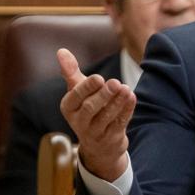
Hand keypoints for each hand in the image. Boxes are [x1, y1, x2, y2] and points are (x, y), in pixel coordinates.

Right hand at [57, 48, 134, 180]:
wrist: (99, 144)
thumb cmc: (86, 108)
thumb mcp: (77, 92)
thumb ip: (71, 71)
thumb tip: (61, 50)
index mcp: (69, 107)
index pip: (75, 97)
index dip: (87, 88)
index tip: (99, 78)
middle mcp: (79, 122)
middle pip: (90, 108)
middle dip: (103, 95)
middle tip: (115, 82)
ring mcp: (95, 132)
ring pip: (106, 117)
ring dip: (117, 102)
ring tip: (126, 88)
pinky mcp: (111, 138)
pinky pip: (119, 123)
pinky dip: (126, 110)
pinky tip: (132, 97)